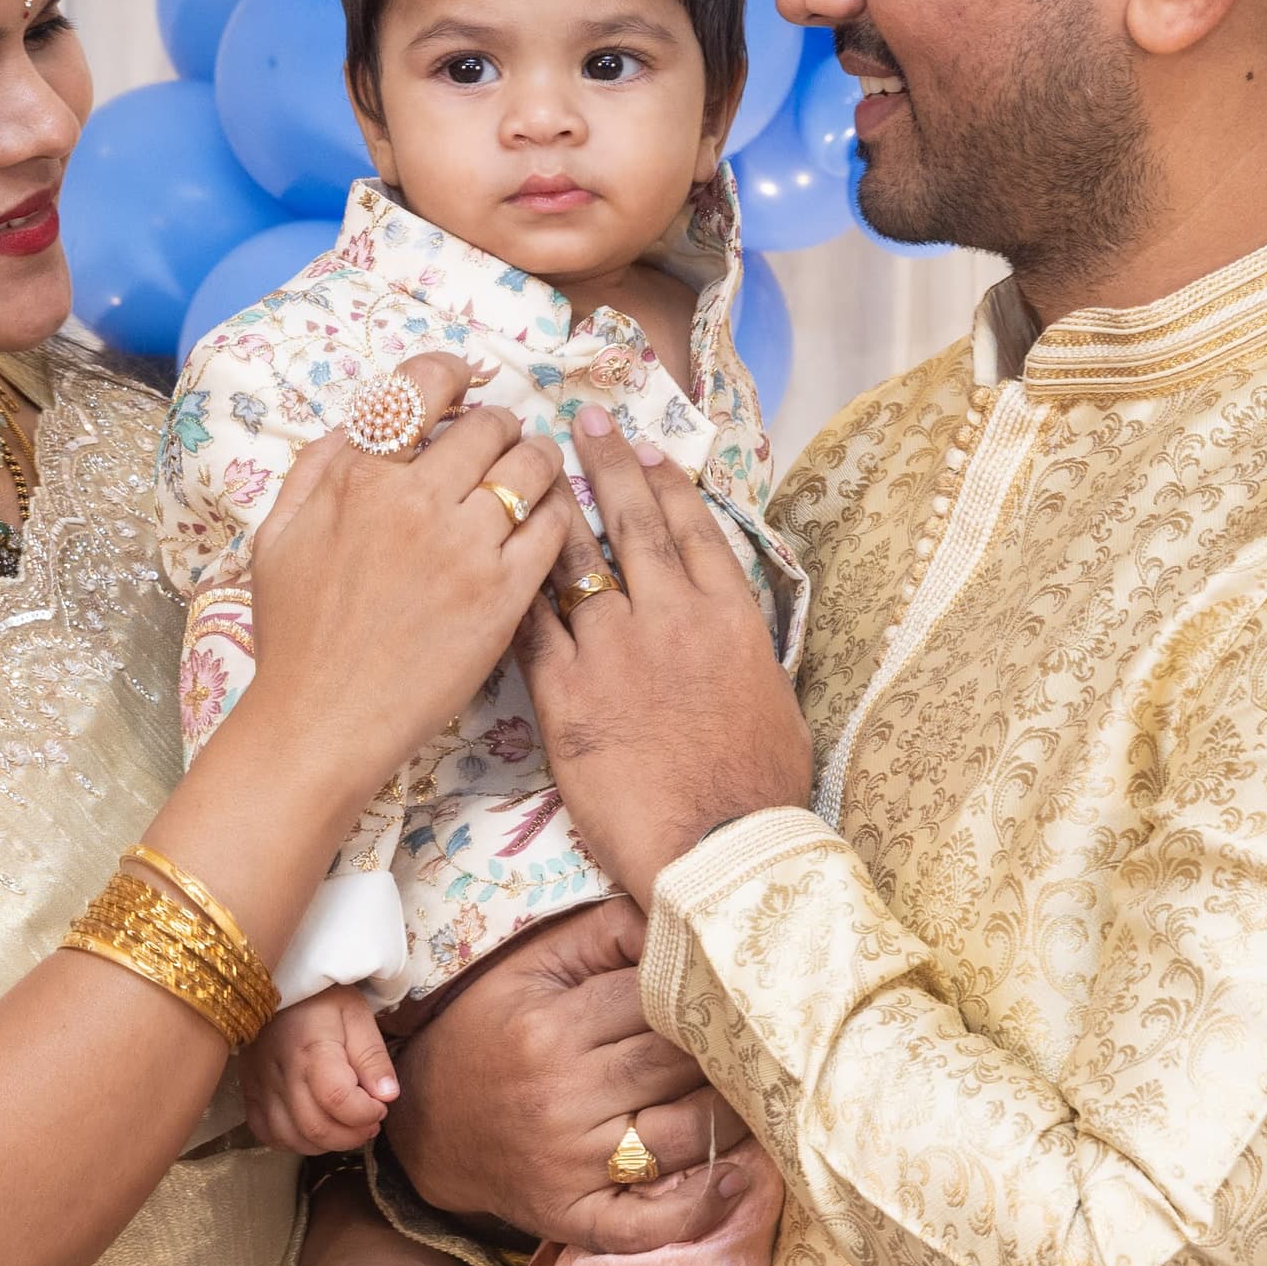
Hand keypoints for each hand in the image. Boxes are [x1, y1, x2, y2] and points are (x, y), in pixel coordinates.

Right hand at [215, 353, 572, 812]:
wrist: (322, 721)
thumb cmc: (295, 634)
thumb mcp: (279, 534)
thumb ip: (318, 467)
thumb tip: (363, 420)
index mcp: (359, 478)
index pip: (421, 387)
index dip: (450, 375)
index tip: (462, 386)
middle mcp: (417, 502)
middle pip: (487, 425)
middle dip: (498, 425)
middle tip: (500, 443)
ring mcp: (467, 549)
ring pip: (532, 468)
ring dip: (537, 460)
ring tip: (533, 472)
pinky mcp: (504, 597)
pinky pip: (554, 529)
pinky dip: (557, 513)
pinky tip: (547, 520)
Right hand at [251, 984, 391, 1153]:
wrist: (277, 983)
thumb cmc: (322, 998)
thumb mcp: (357, 1015)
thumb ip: (372, 1057)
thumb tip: (388, 1096)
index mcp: (312, 1049)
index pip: (338, 1100)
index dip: (366, 1113)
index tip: (381, 1105)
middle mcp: (281, 1073)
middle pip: (315, 1128)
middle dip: (352, 1135)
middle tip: (370, 1122)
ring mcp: (260, 1085)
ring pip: (291, 1138)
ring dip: (326, 1143)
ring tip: (346, 1126)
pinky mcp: (249, 1091)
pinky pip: (266, 1133)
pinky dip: (293, 1141)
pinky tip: (313, 1127)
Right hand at [388, 899, 750, 1254]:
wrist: (425, 1127)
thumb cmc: (487, 1034)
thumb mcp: (528, 969)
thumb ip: (604, 934)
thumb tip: (679, 916)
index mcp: (551, 1029)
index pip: (658, 1000)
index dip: (703, 991)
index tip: (737, 988)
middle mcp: (562, 1098)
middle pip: (680, 1066)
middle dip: (728, 1050)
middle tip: (764, 1039)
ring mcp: (569, 1164)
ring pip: (683, 1136)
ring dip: (734, 1116)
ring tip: (760, 1093)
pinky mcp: (572, 1216)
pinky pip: (648, 1225)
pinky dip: (700, 1209)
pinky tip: (735, 1180)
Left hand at [517, 408, 812, 908]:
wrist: (717, 845)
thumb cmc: (759, 788)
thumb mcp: (772, 698)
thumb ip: (740, 650)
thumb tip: (729, 632)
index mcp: (729, 615)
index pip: (691, 527)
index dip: (665, 481)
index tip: (645, 447)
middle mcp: (671, 615)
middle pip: (633, 522)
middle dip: (607, 465)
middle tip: (584, 420)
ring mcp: (614, 648)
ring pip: (573, 560)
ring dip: (551, 511)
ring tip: (530, 470)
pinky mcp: (565, 691)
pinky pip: (531, 624)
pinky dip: (515, 589)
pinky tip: (495, 560)